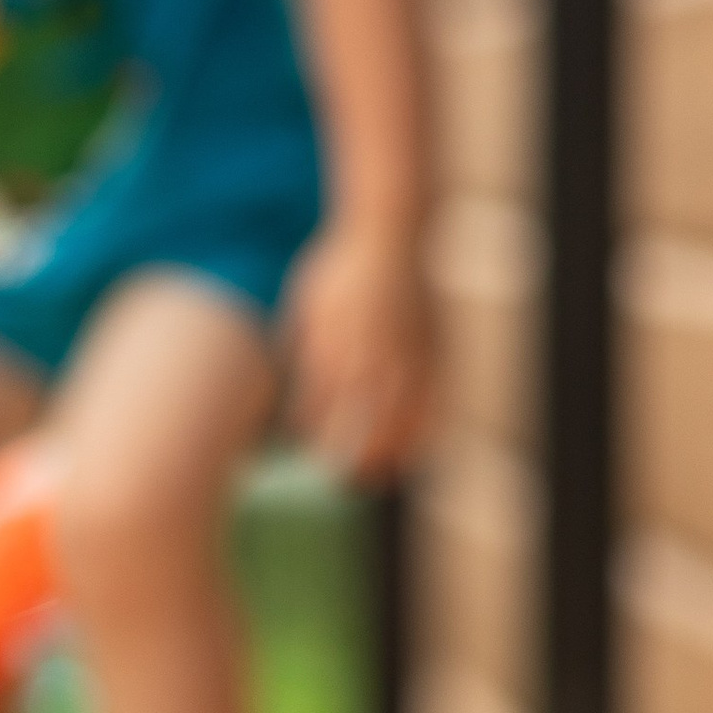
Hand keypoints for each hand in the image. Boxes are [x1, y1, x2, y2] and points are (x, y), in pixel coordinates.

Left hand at [283, 222, 429, 480]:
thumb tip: (281, 380)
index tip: (307, 450)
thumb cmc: (340, 267)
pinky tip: (417, 448)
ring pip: (395, 419)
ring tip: (377, 477)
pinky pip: (431, 399)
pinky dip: (424, 428)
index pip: (316, 405)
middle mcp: (365, 354)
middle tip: (341, 481)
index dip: (311, 434)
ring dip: (385, 453)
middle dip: (348, 459)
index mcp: (329, 344)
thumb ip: (298, 344)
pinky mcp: (430, 348)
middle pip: (356, 423)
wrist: (389, 231)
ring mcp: (401, 353)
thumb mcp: (307, 303)